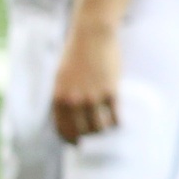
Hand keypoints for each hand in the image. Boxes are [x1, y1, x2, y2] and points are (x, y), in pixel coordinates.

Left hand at [51, 19, 121, 142]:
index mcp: (58, 97)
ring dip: (104, 131)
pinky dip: (117, 123)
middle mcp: (74, 101)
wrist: (92, 36)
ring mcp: (93, 97)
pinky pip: (115, 116)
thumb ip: (64, 95)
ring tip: (108, 128)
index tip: (77, 142)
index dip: (70, 138)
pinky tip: (119, 122)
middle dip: (88, 137)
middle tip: (95, 137)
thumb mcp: (61, 77)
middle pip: (82, 131)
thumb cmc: (76, 54)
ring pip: (99, 127)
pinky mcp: (110, 92)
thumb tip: (71, 113)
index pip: (63, 128)